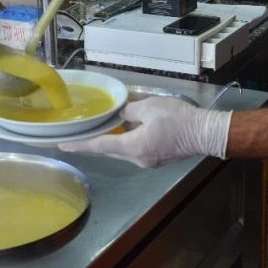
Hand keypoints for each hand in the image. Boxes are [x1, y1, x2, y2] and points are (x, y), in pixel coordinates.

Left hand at [58, 97, 231, 167]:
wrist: (206, 133)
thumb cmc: (178, 119)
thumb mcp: (150, 107)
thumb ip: (128, 110)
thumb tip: (118, 113)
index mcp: (132, 146)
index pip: (99, 145)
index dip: (79, 144)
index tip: (62, 145)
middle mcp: (136, 159)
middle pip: (109, 149)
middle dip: (93, 142)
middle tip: (74, 136)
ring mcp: (147, 161)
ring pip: (122, 150)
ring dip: (111, 139)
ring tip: (98, 128)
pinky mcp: (157, 158)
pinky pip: (135, 149)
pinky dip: (126, 140)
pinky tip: (124, 130)